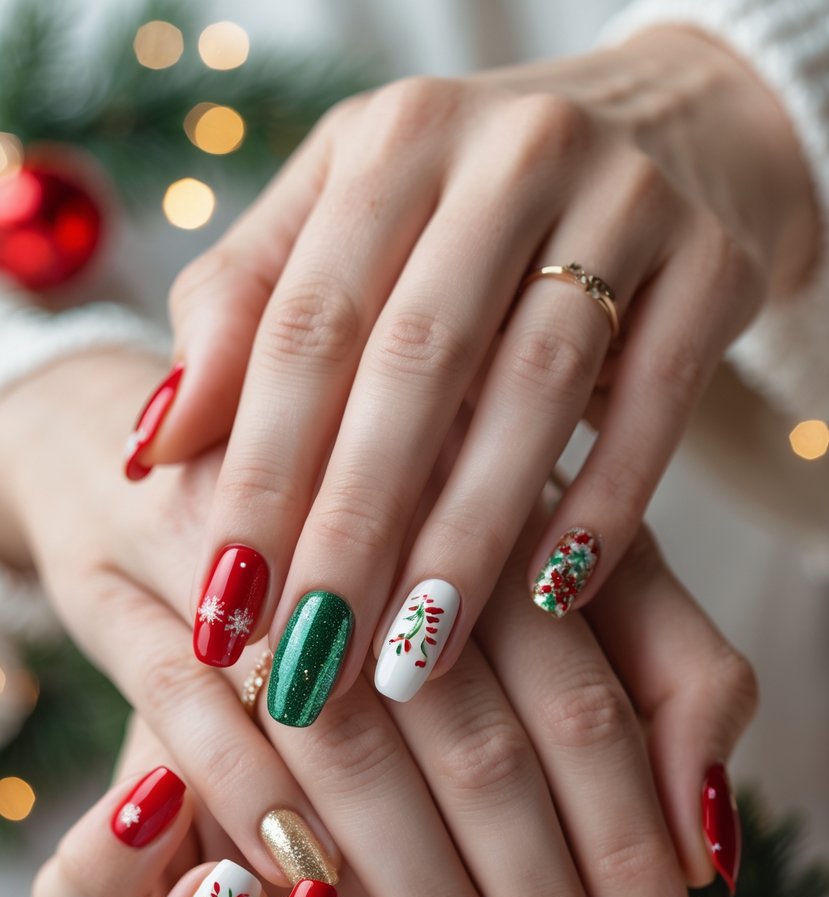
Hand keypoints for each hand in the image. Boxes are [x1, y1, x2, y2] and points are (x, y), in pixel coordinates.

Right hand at [7, 350, 754, 896]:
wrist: (211, 423)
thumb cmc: (415, 507)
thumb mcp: (560, 555)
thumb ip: (668, 668)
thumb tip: (706, 835)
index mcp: (501, 499)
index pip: (584, 706)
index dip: (625, 850)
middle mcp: (383, 523)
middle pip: (478, 747)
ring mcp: (262, 561)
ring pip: (353, 755)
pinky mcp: (134, 596)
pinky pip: (197, 724)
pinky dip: (267, 819)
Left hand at [134, 25, 813, 718]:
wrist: (671, 126)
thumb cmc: (474, 202)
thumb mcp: (352, 215)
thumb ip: (248, 312)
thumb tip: (156, 449)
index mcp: (393, 142)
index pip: (304, 325)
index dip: (258, 472)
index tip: (225, 604)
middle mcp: (507, 154)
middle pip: (412, 365)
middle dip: (352, 530)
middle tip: (312, 658)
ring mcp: (626, 198)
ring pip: (535, 390)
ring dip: (469, 540)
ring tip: (412, 659)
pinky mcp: (716, 260)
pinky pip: (659, 400)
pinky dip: (605, 505)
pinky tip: (556, 598)